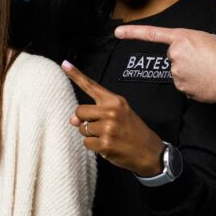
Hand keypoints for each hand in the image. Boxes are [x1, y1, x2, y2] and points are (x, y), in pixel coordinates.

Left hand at [62, 61, 165, 175]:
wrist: (150, 152)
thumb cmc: (134, 132)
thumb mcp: (120, 115)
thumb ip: (96, 112)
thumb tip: (72, 120)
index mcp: (115, 101)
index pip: (92, 86)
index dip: (76, 75)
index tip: (64, 64)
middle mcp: (111, 111)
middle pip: (79, 111)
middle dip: (83, 120)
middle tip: (99, 127)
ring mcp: (107, 128)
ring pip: (82, 128)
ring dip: (91, 135)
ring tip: (108, 136)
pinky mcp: (105, 144)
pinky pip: (86, 143)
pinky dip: (94, 146)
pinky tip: (108, 146)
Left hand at [112, 25, 215, 104]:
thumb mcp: (209, 38)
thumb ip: (191, 41)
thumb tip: (183, 49)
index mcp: (183, 37)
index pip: (153, 34)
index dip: (133, 33)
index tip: (117, 32)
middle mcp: (176, 55)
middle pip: (173, 55)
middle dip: (185, 56)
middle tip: (204, 59)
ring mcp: (177, 73)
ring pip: (178, 70)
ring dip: (189, 70)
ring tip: (208, 70)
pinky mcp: (181, 88)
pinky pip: (183, 83)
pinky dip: (192, 82)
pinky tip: (205, 81)